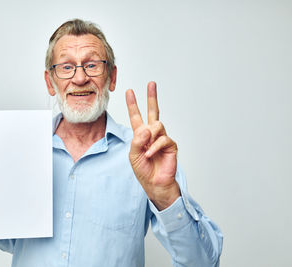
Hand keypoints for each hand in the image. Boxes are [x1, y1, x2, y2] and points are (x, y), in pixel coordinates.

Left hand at [126, 81, 179, 209]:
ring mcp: (162, 139)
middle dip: (152, 97)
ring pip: (157, 125)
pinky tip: (150, 154)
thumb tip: (147, 128)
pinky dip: (154, 147)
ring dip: (150, 137)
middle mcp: (152, 134)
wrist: (155, 183)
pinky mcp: (170, 145)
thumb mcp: (134, 155)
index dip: (132, 104)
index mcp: (140, 135)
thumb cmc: (143, 170)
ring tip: (146, 151)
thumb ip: (137, 140)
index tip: (129, 92)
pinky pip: (163, 139)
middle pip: (153, 112)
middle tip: (151, 84)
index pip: (136, 116)